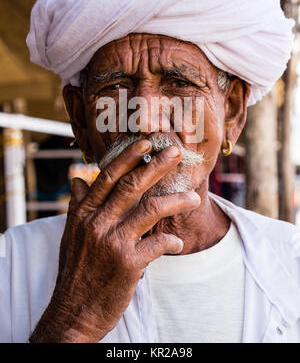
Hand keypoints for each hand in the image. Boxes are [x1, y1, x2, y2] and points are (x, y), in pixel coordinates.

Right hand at [29, 139, 199, 342]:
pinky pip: (158, 244)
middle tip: (175, 152)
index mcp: (83, 214)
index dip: (128, 158)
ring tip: (194, 197)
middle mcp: (97, 224)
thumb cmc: (75, 271)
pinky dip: (172, 241)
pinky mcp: (128, 264)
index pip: (107, 178)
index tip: (145, 143)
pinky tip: (178, 243)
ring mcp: (113, 242)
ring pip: (150, 210)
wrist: (74, 313)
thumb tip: (78, 179)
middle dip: (156, 166)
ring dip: (175, 200)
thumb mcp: (70, 235)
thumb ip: (77, 206)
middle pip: (131, 186)